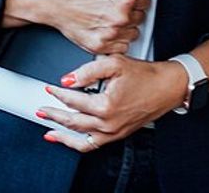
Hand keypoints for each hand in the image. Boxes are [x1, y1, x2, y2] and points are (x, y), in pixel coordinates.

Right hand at [7, 0, 149, 54]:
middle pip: (141, 18)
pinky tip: (105, 27)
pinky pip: (121, 46)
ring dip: (125, 26)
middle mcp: (120, 18)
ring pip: (133, 33)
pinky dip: (116, 38)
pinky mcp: (100, 46)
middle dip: (131, 11)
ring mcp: (111, 34)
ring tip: (108, 15)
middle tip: (113, 3)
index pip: (146, 1)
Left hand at [37, 55, 187, 151]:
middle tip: (40, 110)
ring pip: (80, 138)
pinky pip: (93, 145)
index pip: (73, 100)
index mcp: (106, 105)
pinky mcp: (118, 135)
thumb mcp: (114, 63)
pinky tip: (69, 139)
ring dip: (62, 134)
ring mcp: (113, 132)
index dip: (58, 94)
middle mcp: (109, 123)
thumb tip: (68, 79)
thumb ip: (88, 71)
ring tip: (48, 129)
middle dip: (53, 115)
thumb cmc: (146, 75)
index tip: (49, 88)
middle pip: (72, 121)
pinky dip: (78, 144)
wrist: (167, 87)